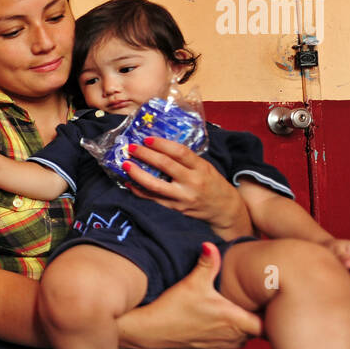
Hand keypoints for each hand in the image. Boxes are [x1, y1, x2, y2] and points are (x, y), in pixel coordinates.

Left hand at [122, 136, 250, 237]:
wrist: (224, 210)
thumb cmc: (213, 184)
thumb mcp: (205, 167)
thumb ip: (186, 159)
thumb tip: (159, 146)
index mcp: (201, 168)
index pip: (180, 152)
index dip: (161, 144)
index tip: (147, 138)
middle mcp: (192, 183)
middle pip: (165, 166)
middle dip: (145, 155)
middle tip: (132, 147)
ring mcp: (182, 197)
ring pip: (154, 185)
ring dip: (137, 174)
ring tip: (125, 164)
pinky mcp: (174, 208)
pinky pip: (152, 198)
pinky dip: (139, 190)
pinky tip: (129, 183)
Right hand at [129, 242, 262, 348]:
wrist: (151, 330)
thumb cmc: (173, 308)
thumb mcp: (192, 282)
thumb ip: (207, 263)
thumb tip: (210, 244)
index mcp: (232, 319)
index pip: (265, 326)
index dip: (270, 316)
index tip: (268, 303)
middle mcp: (230, 336)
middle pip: (257, 333)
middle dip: (259, 320)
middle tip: (258, 304)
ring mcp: (220, 344)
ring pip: (244, 340)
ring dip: (245, 329)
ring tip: (242, 313)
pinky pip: (229, 345)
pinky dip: (231, 336)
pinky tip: (222, 323)